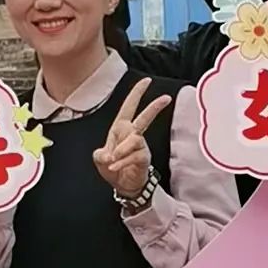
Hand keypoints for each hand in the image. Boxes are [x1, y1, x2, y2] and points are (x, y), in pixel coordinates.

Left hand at [92, 78, 170, 197]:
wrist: (122, 186)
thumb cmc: (112, 167)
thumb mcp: (100, 158)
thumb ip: (101, 154)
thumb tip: (110, 155)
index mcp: (121, 128)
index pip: (129, 107)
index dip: (137, 93)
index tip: (146, 81)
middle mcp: (133, 134)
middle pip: (145, 117)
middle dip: (155, 107)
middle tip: (167, 98)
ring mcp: (140, 146)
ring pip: (135, 139)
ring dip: (121, 150)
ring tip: (113, 160)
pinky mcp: (144, 158)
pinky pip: (134, 155)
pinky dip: (122, 162)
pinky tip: (115, 167)